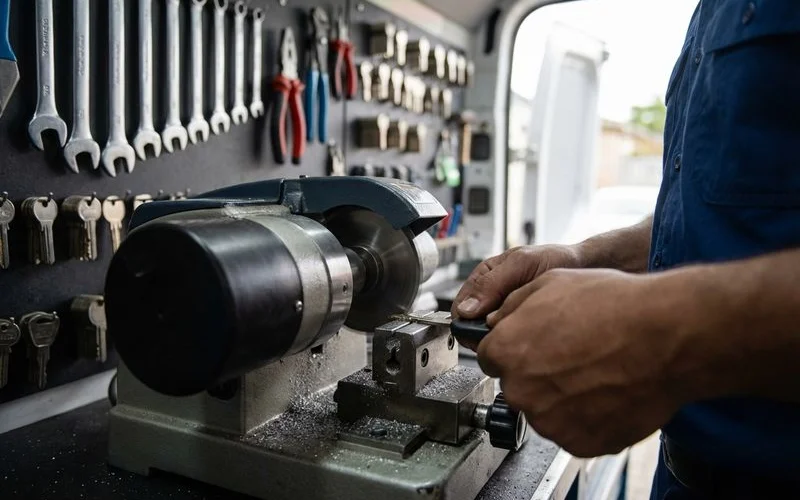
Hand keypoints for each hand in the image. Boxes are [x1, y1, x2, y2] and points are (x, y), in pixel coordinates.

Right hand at [452, 245, 582, 349]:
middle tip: (506, 333)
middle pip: (472, 325)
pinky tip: (528, 335)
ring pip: (490, 334)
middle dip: (484, 333)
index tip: (481, 332)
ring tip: (521, 331)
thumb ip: (492, 284)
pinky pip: (509, 337)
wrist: (585, 268)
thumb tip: (466, 309)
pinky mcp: (520, 322)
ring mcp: (505, 310)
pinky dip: (515, 338)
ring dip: (501, 336)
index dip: (466, 323)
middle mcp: (491, 296)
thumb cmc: (556, 259)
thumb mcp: (521, 264)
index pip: (460, 307)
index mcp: (484, 277)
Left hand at [478, 268, 686, 456]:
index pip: (491, 356)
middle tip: (572, 355)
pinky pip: (573, 430)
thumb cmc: (614, 306)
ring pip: (544, 409)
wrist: (666, 336)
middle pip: (517, 384)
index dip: (514, 347)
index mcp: (506, 351)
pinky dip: (586, 416)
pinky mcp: (580, 442)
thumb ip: (513, 306)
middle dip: (537, 371)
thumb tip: (498, 320)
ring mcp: (550, 421)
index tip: (532, 345)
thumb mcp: (550, 283)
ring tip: (595, 370)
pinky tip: (606, 390)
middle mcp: (521, 390)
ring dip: (561, 395)